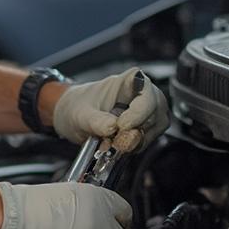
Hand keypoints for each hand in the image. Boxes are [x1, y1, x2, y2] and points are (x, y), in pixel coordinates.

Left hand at [52, 67, 168, 152]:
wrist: (72, 116)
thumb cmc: (77, 106)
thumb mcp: (80, 114)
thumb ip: (95, 121)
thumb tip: (112, 128)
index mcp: (126, 81)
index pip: (145, 89)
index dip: (139, 109)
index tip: (122, 125)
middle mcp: (141, 93)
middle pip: (155, 110)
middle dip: (137, 129)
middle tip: (116, 139)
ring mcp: (146, 111)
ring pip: (155, 127)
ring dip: (135, 140)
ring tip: (113, 142)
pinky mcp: (145, 127)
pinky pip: (149, 139)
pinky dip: (134, 146)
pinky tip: (118, 144)